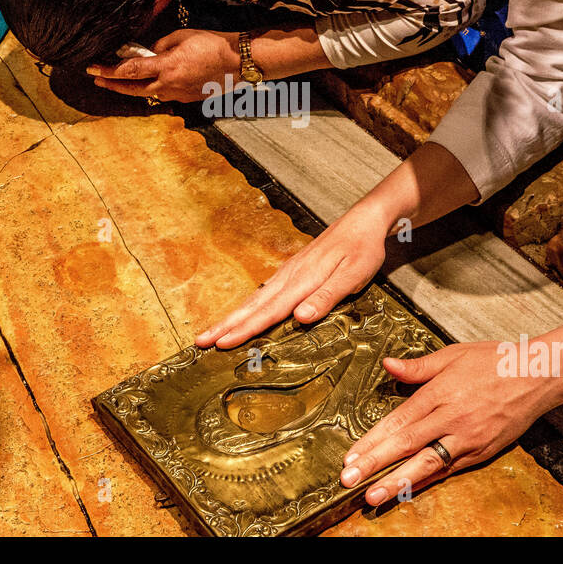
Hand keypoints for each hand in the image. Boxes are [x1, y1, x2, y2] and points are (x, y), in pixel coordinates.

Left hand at [87, 29, 240, 102]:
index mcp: (166, 66)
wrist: (237, 62)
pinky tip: (153, 82)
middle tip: (97, 80)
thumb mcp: (182, 36)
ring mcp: (177, 95)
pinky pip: (164, 94)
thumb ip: (161, 45)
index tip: (92, 69)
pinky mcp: (186, 99)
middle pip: (132, 88)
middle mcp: (168, 85)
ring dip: (133, 87)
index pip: (129, 71)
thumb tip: (151, 52)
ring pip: (148, 93)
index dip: (107, 71)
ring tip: (121, 81)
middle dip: (112, 84)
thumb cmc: (212, 44)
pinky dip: (154, 88)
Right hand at [195, 199, 393, 348]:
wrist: (362, 221)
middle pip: (252, 306)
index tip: (222, 343)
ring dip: (231, 317)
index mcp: (302, 280)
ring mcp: (288, 273)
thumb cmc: (362, 249)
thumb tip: (300, 317)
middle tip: (200, 341)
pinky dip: (247, 307)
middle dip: (225, 325)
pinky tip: (241, 314)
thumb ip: (327, 296)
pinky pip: (263, 293)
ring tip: (212, 332)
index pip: (269, 312)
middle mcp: (289, 276)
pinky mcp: (291, 272)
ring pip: (254, 299)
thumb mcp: (353, 274)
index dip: (245, 329)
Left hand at [340, 342, 557, 505]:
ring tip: (374, 496)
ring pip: (427, 464)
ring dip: (398, 482)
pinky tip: (409, 491)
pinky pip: (450, 470)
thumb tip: (388, 365)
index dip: (373, 440)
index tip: (351, 455)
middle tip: (350, 481)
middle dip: (375, 465)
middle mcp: (452, 418)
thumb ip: (418, 366)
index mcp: (440, 393)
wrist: (537, 376)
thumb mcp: (453, 354)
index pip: (398, 421)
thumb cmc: (495, 361)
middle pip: (407, 445)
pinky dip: (427, 482)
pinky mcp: (482, 452)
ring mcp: (468, 439)